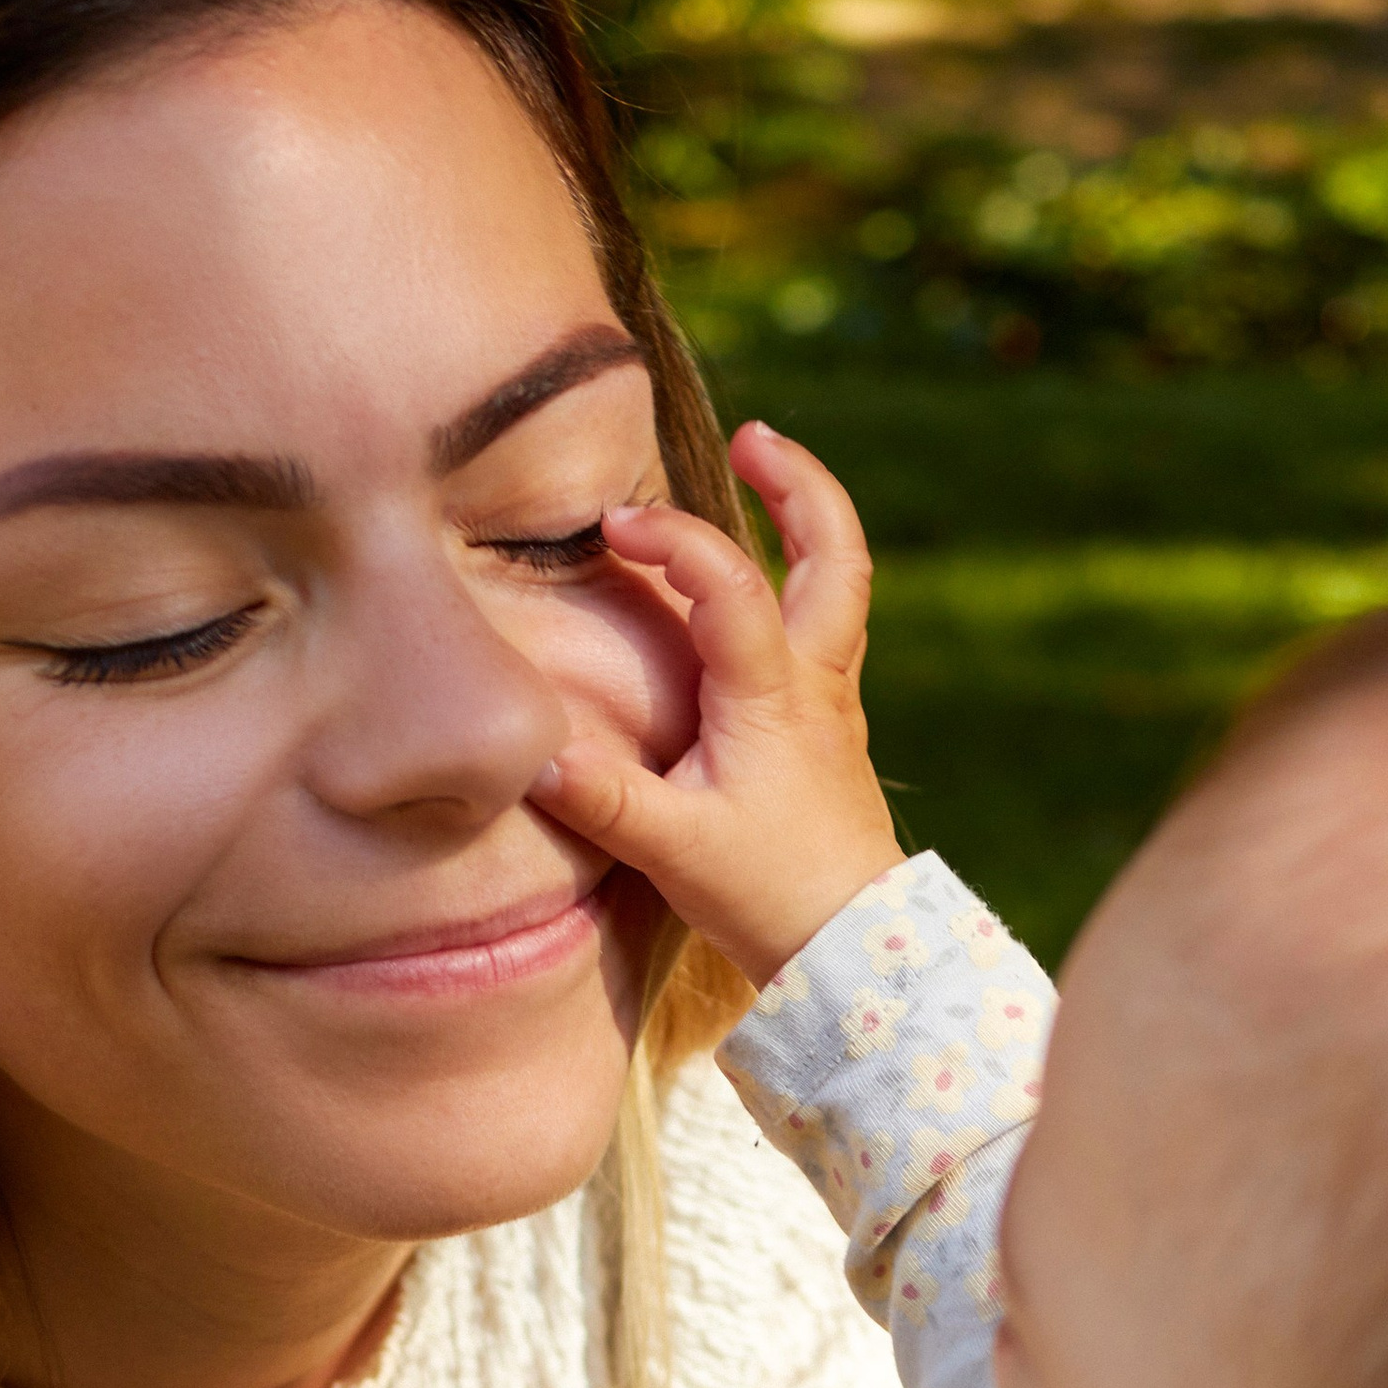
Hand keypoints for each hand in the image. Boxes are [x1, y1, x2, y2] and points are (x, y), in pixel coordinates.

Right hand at [528, 419, 904, 988]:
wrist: (855, 950)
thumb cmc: (773, 898)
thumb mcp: (677, 851)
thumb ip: (604, 799)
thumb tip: (531, 755)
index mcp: (774, 697)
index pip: (729, 583)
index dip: (672, 540)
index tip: (612, 525)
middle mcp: (815, 686)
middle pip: (836, 559)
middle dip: (800, 486)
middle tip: (756, 437)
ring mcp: (831, 706)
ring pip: (840, 591)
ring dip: (808, 526)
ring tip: (763, 476)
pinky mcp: (830, 734)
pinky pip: (824, 633)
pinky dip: (797, 586)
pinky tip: (759, 589)